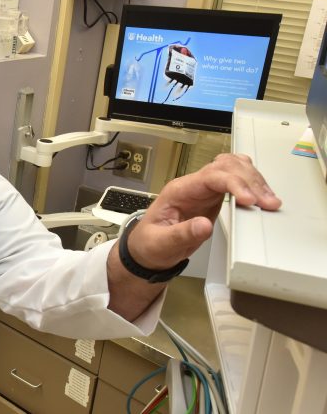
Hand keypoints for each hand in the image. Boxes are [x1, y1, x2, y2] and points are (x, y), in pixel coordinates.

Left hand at [127, 153, 280, 269]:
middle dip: (250, 181)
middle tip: (267, 202)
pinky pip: (235, 180)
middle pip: (225, 167)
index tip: (250, 199)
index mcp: (178, 191)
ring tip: (269, 200)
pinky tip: (261, 194)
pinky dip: (251, 184)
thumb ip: (181, 234)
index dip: (233, 183)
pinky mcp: (213, 198)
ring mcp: (203, 190)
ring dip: (253, 179)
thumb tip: (204, 225)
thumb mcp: (161, 243)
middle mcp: (192, 186)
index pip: (210, 176)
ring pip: (232, 168)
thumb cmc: (150, 244)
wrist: (147, 250)